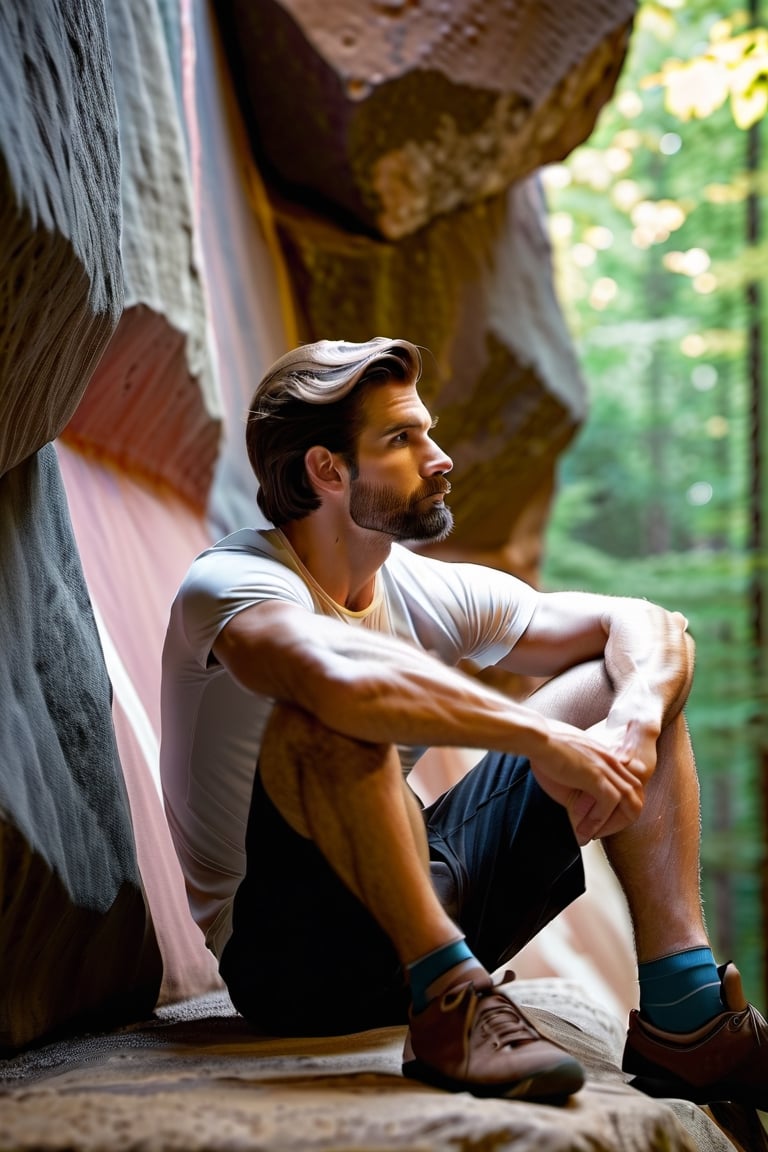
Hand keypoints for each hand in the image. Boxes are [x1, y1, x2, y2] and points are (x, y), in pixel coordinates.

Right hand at [530, 719, 645, 844]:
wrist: (535, 738)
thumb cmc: (543, 748)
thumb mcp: (569, 764)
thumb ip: (579, 781)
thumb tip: (576, 802)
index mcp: (605, 757)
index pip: (628, 786)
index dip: (617, 808)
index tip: (595, 821)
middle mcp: (611, 761)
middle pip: (636, 795)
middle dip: (622, 819)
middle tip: (599, 831)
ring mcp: (606, 768)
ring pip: (630, 802)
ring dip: (613, 823)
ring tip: (591, 834)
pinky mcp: (596, 775)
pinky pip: (610, 803)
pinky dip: (600, 820)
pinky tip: (585, 827)